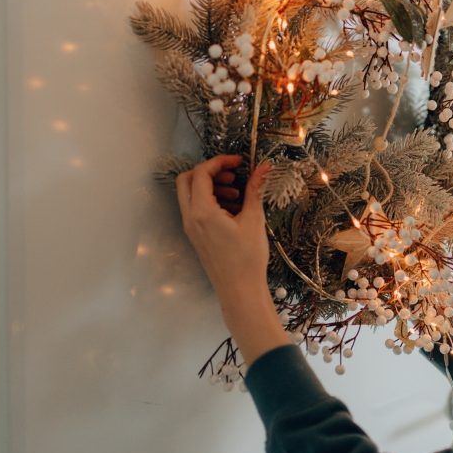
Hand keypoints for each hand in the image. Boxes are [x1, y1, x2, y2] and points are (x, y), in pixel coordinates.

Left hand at [175, 154, 272, 302]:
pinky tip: (233, 208)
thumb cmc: (247, 258)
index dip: (220, 161)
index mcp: (202, 211)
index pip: (202, 173)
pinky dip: (210, 200)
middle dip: (210, 171)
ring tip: (237, 193)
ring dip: (211, 186)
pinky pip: (196, 209)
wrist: (240, 290)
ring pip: (190, 194)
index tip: (239, 161)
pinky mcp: (196, 235)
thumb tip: (264, 166)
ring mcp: (190, 228)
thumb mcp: (254, 220)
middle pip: (188, 180)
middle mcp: (190, 217)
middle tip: (232, 174)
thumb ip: (255, 189)